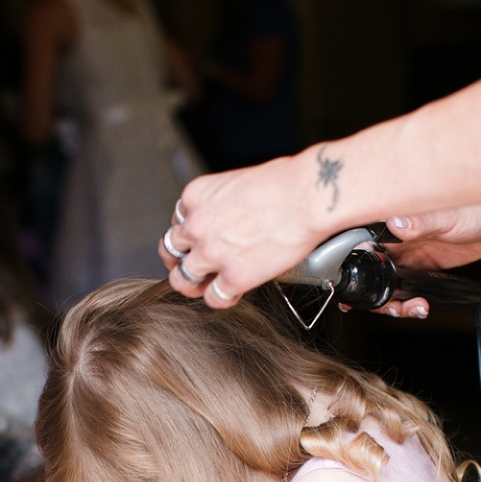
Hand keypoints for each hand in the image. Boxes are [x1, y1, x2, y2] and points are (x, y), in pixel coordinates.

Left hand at [159, 152, 321, 307]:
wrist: (308, 196)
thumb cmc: (284, 184)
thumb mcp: (235, 182)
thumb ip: (220, 205)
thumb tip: (225, 220)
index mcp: (195, 197)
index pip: (177, 223)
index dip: (188, 236)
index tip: (198, 243)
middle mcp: (197, 226)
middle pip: (172, 252)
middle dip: (183, 261)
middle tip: (196, 268)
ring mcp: (212, 254)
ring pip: (183, 279)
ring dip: (195, 285)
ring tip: (209, 285)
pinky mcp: (233, 278)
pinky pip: (213, 298)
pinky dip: (222, 298)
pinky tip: (234, 292)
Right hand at [357, 203, 480, 318]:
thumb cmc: (471, 208)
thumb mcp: (446, 215)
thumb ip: (421, 221)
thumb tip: (395, 224)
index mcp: (391, 223)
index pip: (360, 247)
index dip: (354, 270)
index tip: (355, 289)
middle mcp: (392, 242)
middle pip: (368, 275)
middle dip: (375, 298)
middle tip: (392, 308)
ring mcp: (403, 258)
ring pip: (384, 288)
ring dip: (394, 305)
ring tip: (415, 308)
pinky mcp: (416, 271)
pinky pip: (403, 293)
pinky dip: (408, 305)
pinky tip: (421, 306)